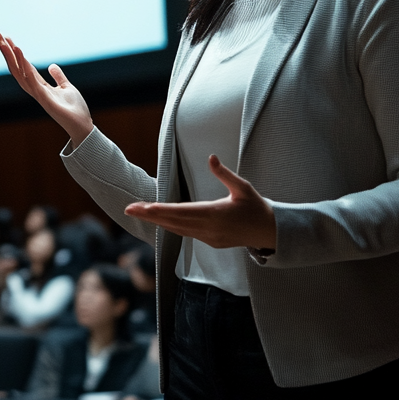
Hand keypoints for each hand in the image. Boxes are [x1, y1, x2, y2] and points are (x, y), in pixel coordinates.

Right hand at [0, 32, 93, 146]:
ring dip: (11, 56)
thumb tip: (52, 65)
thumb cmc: (74, 109)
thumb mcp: (67, 87)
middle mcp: (34, 89)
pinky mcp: (45, 99)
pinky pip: (32, 81)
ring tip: (5, 41)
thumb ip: (58, 76)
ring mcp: (38, 94)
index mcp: (39, 85)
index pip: (22, 66)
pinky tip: (20, 54)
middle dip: (5, 50)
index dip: (14, 52)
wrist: (82, 126)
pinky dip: (25, 67)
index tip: (6, 37)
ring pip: (20, 73)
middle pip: (15, 67)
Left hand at [124, 155, 276, 249]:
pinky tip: (159, 220)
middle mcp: (208, 229)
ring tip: (138, 212)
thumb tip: (211, 157)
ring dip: (157, 221)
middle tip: (128, 209)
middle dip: (149, 215)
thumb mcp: (243, 187)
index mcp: (215, 214)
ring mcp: (208, 238)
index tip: (144, 207)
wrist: (270, 232)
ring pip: (176, 229)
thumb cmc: (256, 207)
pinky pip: (185, 233)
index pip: (181, 211)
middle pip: (172, 222)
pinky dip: (170, 226)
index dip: (161, 210)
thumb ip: (224, 173)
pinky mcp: (210, 242)